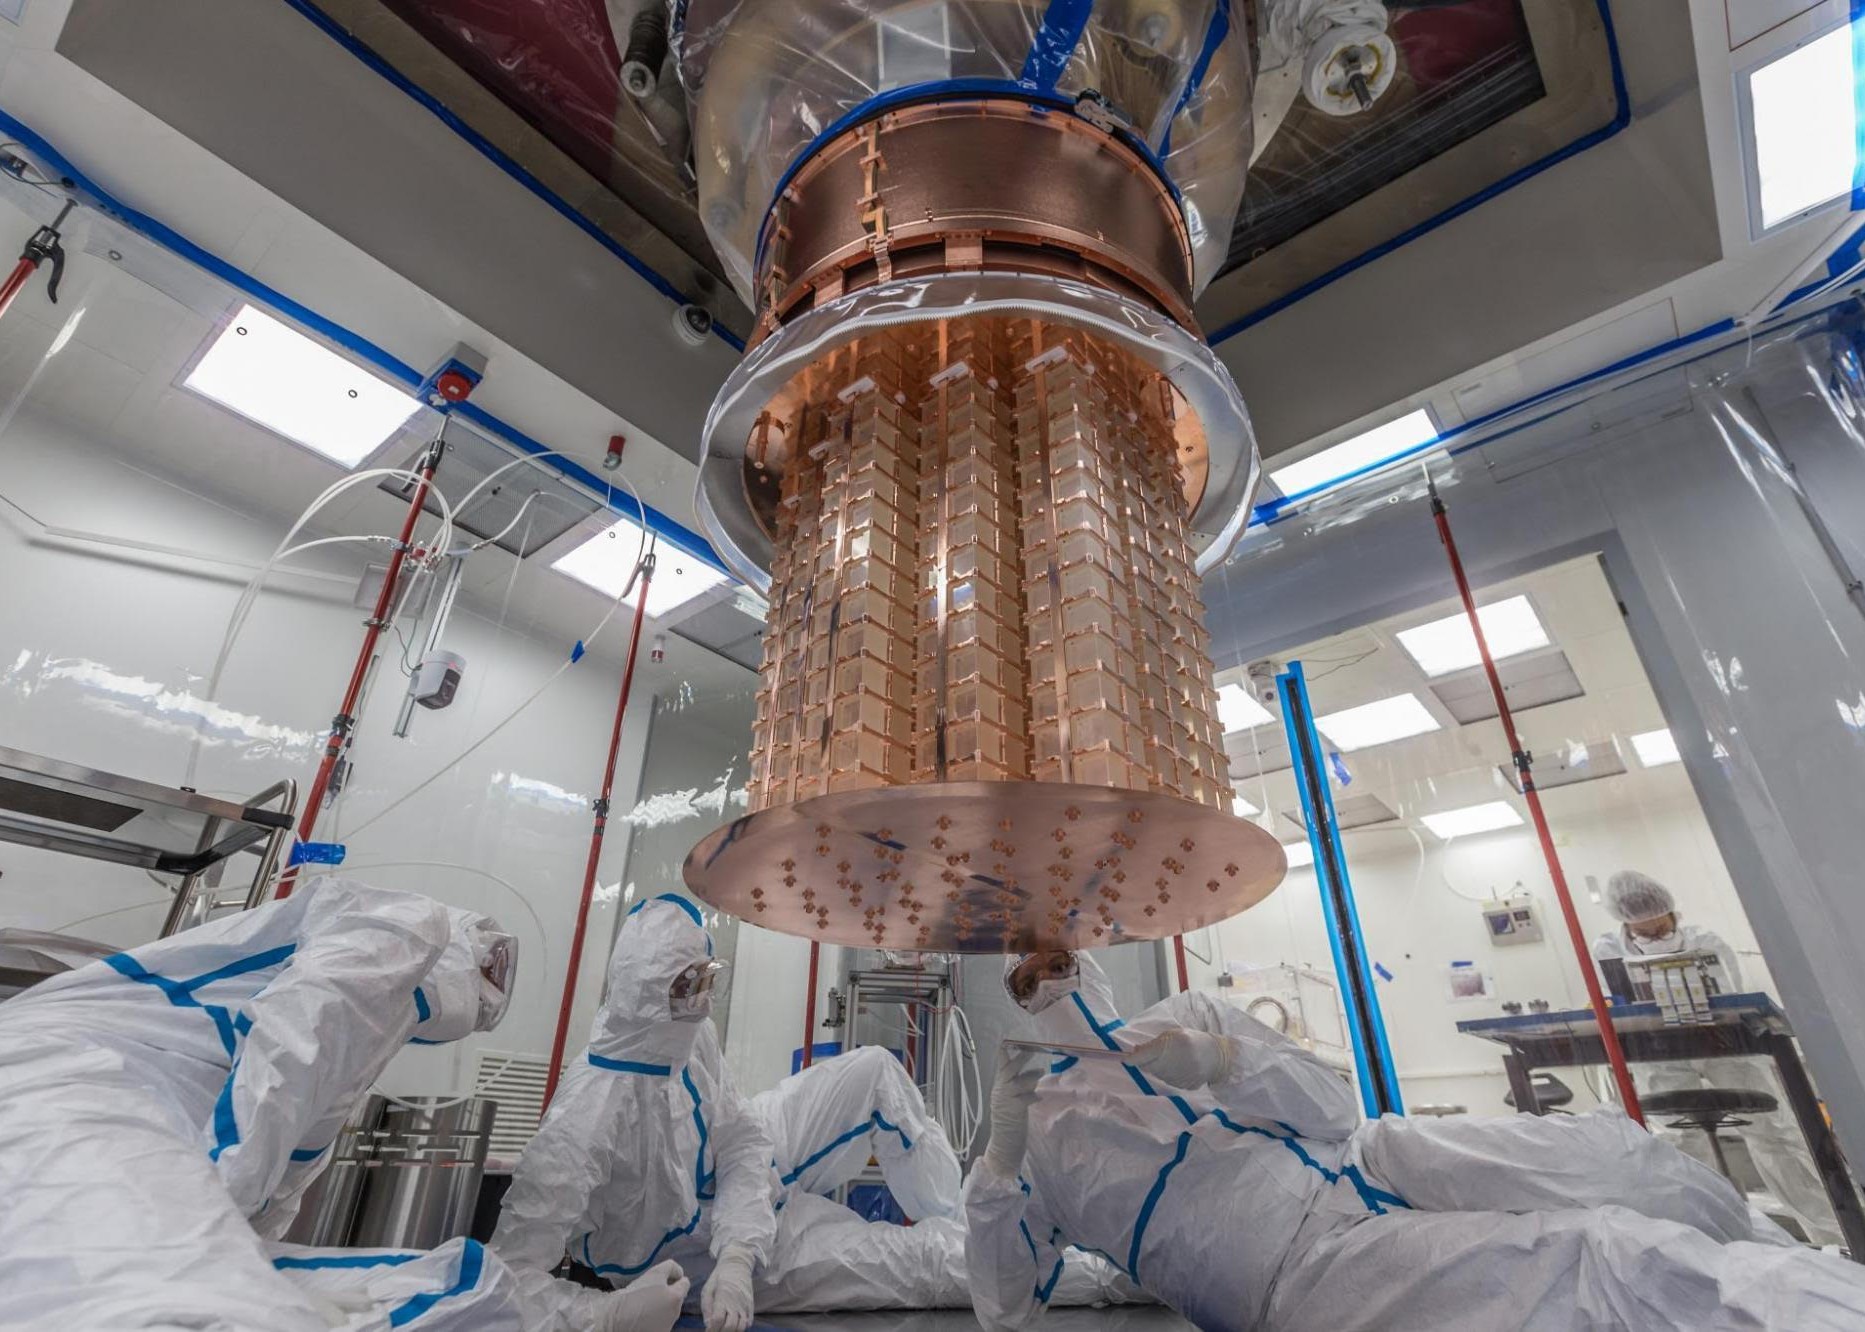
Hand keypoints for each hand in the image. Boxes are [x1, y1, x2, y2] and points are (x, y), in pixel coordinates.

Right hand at [597, 1259, 686, 1331]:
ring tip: (645, 1304)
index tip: (664, 1278)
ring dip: (662, 1306)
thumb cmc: (635, 1293)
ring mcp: (667, 1326)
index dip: (676, 1278)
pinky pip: (660, 1322)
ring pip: (669, 1311)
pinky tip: (642, 1315)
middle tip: (651, 1291)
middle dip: (668, 1293)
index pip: (685, 1283)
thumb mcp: (654, 1273)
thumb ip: (671, 1268)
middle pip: (676, 1298)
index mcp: (676, 1298)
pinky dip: (655, 1318)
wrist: (617, 1319)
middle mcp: (675, 1314)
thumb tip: (679, 1273)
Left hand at [701, 1242, 755, 1331]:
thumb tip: (707, 1324)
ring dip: (733, 1331)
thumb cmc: (718, 1278)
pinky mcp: (751, 1305)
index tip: (708, 1331)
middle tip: (716, 1331)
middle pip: (730, 1326)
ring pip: (741, 1327)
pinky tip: (735, 1324)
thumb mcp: (707, 1289)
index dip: (712, 1329)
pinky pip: (749, 1322)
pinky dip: (742, 1327)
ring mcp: (744, 1304)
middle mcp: (735, 1302)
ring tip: (725, 1329)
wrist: (736, 1265)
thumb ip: (707, 1307)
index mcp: (722, 1298)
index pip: (718, 1320)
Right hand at [982, 1043, 1044, 1175]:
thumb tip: (1035, 1074)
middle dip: (1019, 1060)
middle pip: (1008, 1070)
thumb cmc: (1011, 1120)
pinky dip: (1033, 1096)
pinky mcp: (1014, 1110)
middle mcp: (1000, 1091)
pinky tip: (1039, 1097)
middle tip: (1029, 1051)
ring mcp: (1006, 1100)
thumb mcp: (1013, 1099)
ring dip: (1030, 1076)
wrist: (1004, 1143)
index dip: (1003, 1054)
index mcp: (999, 1087)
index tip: (1005, 1041)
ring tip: (1041, 1072)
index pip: (1000, 1067)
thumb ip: (1021, 1086)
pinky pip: (1025, 1098)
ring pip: (1018, 1082)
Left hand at [1127, 1028, 1236, 1088]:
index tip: (1124, 1059)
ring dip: (1157, 1069)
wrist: (1217, 1055)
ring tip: (1171, 1060)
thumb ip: (1154, 1044)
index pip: (1147, 1054)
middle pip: (1149, 1067)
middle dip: (1145, 1062)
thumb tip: (1134, 1052)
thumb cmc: (1192, 1040)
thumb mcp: (1173, 1034)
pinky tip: (1179, 1068)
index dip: (1133, 1058)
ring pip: (1157, 1075)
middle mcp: (1175, 1062)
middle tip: (1152, 1055)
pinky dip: (1168, 1076)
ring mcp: (1181, 1076)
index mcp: (1172, 1044)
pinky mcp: (1185, 1086)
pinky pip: (1168, 1082)